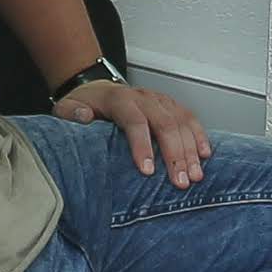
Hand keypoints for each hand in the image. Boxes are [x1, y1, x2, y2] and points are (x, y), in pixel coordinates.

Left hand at [54, 72, 209, 187]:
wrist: (96, 89)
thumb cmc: (84, 105)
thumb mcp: (66, 107)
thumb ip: (71, 113)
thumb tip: (84, 118)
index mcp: (118, 99)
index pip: (134, 120)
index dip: (142, 145)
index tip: (147, 170)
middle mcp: (143, 98)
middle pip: (165, 123)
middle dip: (175, 154)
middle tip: (179, 182)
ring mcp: (159, 101)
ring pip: (181, 122)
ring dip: (191, 150)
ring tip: (195, 176)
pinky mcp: (170, 106)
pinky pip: (189, 118)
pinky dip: (199, 136)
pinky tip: (205, 155)